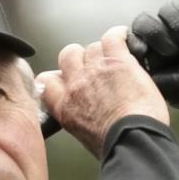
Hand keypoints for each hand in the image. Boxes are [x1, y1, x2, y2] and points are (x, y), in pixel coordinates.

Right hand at [36, 26, 168, 157]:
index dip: (57, 76)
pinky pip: (112, 36)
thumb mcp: (82, 134)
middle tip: (93, 66)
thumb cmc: (115, 144)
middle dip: (79, 58)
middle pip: (68, 55)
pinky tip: (125, 38)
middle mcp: (76, 84)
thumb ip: (77, 116)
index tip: (65, 78)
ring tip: (114, 58)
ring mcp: (95, 69)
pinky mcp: (117, 60)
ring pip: (91, 46)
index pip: (46, 80)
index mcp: (64, 106)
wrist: (132, 139)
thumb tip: (84, 110)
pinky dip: (119, 35)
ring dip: (102, 51)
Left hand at [127, 0, 178, 130]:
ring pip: (169, 9)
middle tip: (176, 48)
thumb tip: (127, 65)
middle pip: (147, 21)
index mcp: (157, 60)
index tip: (142, 50)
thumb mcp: (177, 89)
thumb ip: (153, 75)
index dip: (136, 39)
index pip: (135, 40)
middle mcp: (169, 43)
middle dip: (158, 31)